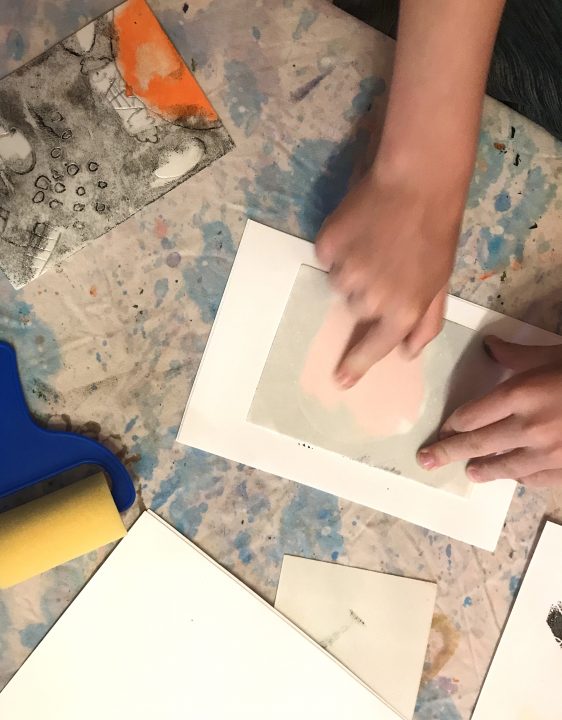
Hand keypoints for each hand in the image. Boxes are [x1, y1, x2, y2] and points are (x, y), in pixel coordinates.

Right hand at [315, 158, 461, 387]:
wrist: (417, 182)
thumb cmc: (436, 234)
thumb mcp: (441, 282)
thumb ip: (426, 323)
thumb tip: (407, 355)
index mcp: (401, 311)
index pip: (375, 348)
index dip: (356, 365)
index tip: (339, 380)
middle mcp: (371, 299)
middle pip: (355, 309)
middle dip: (367, 293)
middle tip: (386, 262)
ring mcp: (345, 272)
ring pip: (339, 282)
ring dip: (352, 269)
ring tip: (375, 241)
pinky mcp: (327, 247)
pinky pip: (326, 257)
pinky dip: (338, 247)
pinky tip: (359, 228)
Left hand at [418, 337, 561, 485]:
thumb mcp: (552, 354)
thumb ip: (516, 355)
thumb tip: (488, 346)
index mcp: (520, 394)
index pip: (472, 415)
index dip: (453, 424)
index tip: (441, 430)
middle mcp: (529, 427)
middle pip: (477, 443)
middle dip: (448, 452)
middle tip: (427, 461)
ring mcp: (550, 452)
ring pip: (505, 466)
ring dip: (484, 469)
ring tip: (471, 472)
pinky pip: (538, 478)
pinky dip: (523, 476)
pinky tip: (517, 476)